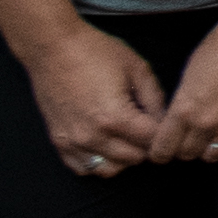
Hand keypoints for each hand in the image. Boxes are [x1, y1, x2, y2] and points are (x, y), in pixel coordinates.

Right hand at [26, 20, 167, 180]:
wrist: (53, 48)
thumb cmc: (92, 52)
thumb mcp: (136, 67)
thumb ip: (155, 97)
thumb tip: (163, 118)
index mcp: (115, 117)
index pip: (151, 141)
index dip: (163, 132)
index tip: (164, 124)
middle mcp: (93, 136)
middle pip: (133, 158)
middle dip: (146, 145)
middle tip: (147, 129)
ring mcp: (74, 142)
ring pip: (109, 169)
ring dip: (123, 158)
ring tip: (127, 138)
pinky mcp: (60, 142)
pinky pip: (83, 168)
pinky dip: (98, 161)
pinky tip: (105, 145)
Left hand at [148, 0, 217, 164]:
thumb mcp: (190, 72)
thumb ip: (183, 100)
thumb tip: (180, 116)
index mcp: (185, 108)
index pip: (164, 147)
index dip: (159, 150)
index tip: (160, 148)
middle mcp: (207, 122)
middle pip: (186, 154)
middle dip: (181, 148)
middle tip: (182, 140)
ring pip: (211, 155)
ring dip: (205, 148)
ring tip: (204, 137)